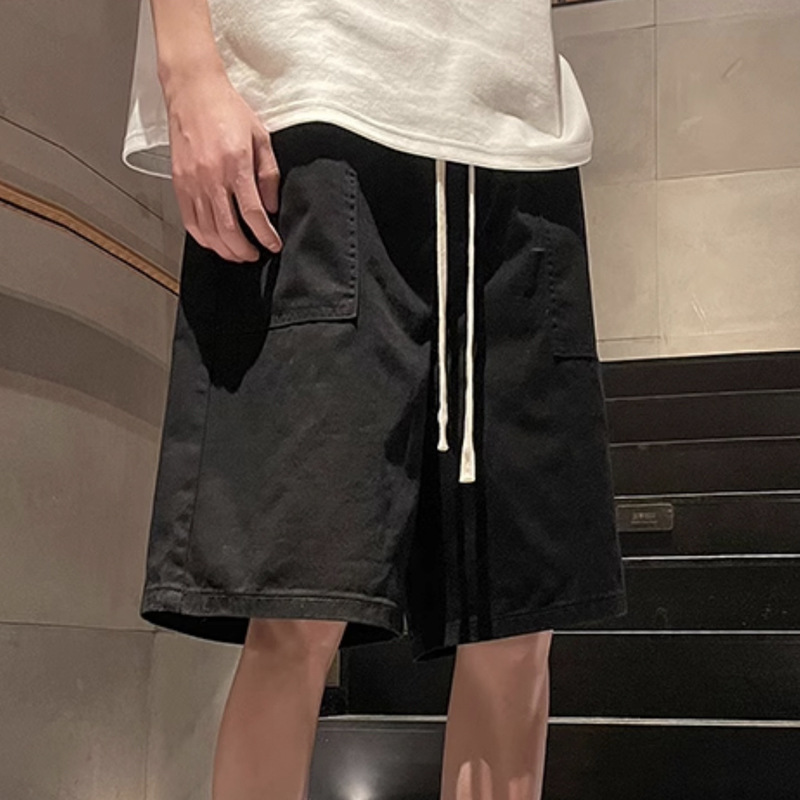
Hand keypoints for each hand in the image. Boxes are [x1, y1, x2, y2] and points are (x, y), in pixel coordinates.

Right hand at [164, 68, 282, 261]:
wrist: (193, 90)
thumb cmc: (228, 110)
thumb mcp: (261, 138)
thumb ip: (268, 174)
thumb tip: (271, 206)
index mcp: (236, 165)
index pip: (253, 214)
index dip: (265, 236)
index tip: (273, 245)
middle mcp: (211, 177)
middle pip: (228, 230)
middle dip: (244, 250)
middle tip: (254, 254)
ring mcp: (192, 181)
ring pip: (208, 230)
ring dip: (224, 249)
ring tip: (237, 253)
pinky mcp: (179, 182)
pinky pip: (189, 220)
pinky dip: (202, 237)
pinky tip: (214, 242)